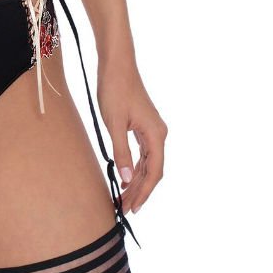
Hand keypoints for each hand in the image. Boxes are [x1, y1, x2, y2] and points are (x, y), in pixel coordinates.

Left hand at [97, 60, 166, 215]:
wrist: (116, 64)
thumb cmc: (115, 89)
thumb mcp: (114, 123)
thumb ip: (121, 152)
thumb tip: (127, 178)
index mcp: (156, 134)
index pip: (154, 172)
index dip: (144, 192)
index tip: (134, 208)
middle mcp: (158, 134)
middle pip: (153, 171)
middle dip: (139, 191)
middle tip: (123, 209)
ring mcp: (152, 130)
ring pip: (148, 163)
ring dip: (137, 181)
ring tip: (123, 198)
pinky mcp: (143, 126)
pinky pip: (143, 153)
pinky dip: (135, 168)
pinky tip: (126, 178)